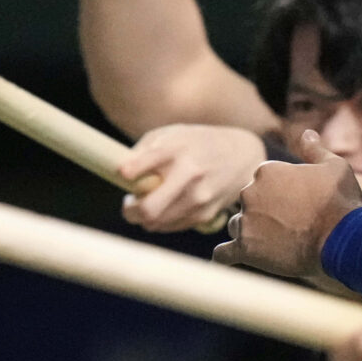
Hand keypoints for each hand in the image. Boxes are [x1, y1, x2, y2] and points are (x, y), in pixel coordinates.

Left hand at [117, 123, 264, 233]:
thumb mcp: (172, 134)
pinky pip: (170, 226)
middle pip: (147, 210)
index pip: (138, 167)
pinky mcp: (205, 214)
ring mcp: (198, 197)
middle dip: (129, 211)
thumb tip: (119, 175)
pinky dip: (162, 220)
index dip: (125, 173)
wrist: (242, 156)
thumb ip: (143, 151)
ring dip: (144, 217)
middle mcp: (188, 174)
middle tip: (128, 204)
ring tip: (146, 203)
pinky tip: (166, 206)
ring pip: (155, 223)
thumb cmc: (197, 143)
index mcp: (175, 149)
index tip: (123, 174)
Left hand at [215, 130, 361, 280]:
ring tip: (276, 246)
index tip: (295, 207)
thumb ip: (315, 150)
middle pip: (248, 204)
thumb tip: (307, 134)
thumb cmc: (341, 201)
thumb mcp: (334, 167)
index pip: (262, 183)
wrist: (343, 238)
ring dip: (251, 234)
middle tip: (289, 228)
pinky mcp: (245, 248)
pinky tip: (230, 259)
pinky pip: (223, 254)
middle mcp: (250, 192)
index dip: (279, 196)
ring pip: (238, 226)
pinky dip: (226, 256)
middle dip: (263, 214)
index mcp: (267, 171)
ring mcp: (246, 221)